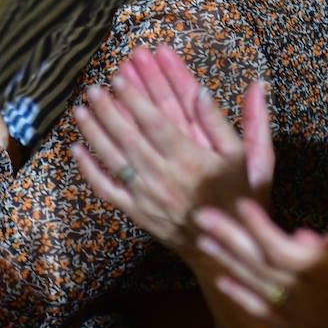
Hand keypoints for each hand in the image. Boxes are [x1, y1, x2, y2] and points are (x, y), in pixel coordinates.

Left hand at [71, 44, 273, 259]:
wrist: (228, 249)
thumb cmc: (242, 199)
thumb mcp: (251, 160)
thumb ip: (228, 123)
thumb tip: (204, 90)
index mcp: (191, 160)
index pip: (156, 122)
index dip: (135, 99)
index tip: (120, 78)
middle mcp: (164, 177)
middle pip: (129, 136)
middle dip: (109, 109)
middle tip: (93, 88)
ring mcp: (147, 196)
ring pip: (114, 158)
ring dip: (94, 132)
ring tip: (81, 109)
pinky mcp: (137, 213)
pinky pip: (107, 190)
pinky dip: (89, 170)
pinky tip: (76, 150)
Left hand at [192, 191, 327, 327]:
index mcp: (323, 273)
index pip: (278, 244)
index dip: (256, 223)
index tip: (238, 202)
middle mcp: (302, 292)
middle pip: (256, 260)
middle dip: (228, 236)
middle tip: (200, 215)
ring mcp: (297, 313)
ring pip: (253, 282)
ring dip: (226, 260)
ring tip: (201, 241)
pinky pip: (261, 309)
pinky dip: (240, 294)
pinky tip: (223, 282)